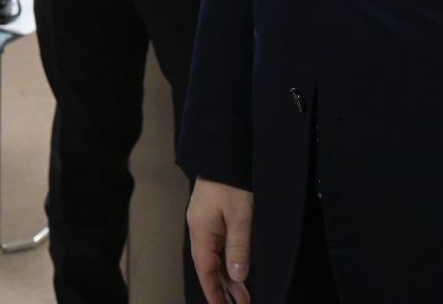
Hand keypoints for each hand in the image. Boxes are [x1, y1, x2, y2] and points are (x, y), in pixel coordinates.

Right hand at [188, 177, 253, 303]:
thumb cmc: (232, 183)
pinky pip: (218, 245)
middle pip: (209, 266)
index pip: (205, 270)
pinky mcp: (212, 216)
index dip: (213, 292)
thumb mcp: (240, 217)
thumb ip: (238, 248)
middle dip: (223, 289)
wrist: (226, 154)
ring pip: (214, 257)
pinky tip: (236, 270)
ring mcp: (205, 222)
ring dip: (228, 276)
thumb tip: (237, 277)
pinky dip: (227, 261)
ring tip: (243, 296)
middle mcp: (199, 229)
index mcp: (201, 232)